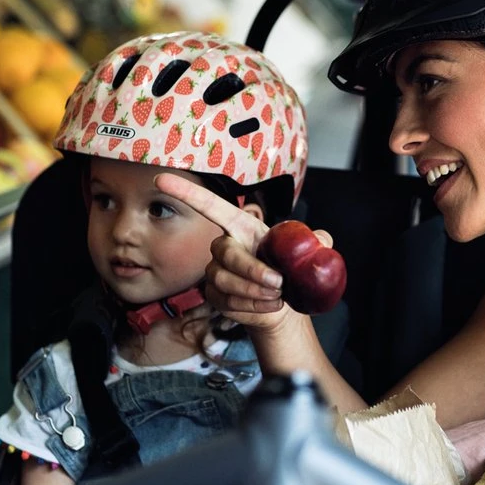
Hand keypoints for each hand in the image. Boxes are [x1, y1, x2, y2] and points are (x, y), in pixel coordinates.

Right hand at [153, 174, 333, 332]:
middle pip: (224, 253)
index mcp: (243, 227)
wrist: (284, 304)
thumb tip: (322, 239)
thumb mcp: (308, 253)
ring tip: (278, 295)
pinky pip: (227, 301)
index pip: (211, 206)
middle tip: (278, 282)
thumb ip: (316, 242)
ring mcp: (216, 271)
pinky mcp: (215, 296)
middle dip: (252, 269)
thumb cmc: (290, 271)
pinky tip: (270, 306)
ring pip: (224, 280)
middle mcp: (224, 246)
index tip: (162, 178)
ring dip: (254, 291)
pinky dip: (252, 306)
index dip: (187, 193)